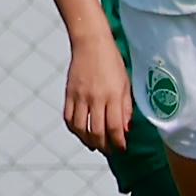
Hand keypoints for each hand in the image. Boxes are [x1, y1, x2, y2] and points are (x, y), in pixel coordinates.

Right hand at [61, 37, 133, 152]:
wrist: (91, 44)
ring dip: (88, 142)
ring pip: (81, 129)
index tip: (121, 148)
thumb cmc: (112, 62)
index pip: (115, 127)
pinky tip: (81, 133)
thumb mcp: (126, 83)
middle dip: (104, 146)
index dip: (118, 142)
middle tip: (109, 151)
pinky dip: (74, 130)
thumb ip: (126, 107)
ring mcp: (80, 97)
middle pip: (97, 132)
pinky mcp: (69, 94)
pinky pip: (69, 118)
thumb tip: (126, 129)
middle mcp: (96, 98)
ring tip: (95, 145)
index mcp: (113, 95)